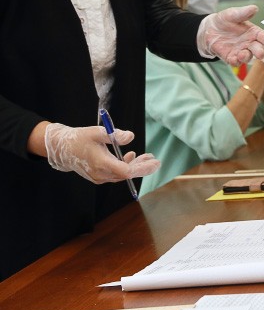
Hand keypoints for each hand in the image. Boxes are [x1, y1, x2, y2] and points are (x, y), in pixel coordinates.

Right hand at [45, 123, 160, 183]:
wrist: (61, 149)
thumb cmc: (79, 138)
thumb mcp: (96, 132)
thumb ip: (114, 134)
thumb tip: (131, 136)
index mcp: (101, 164)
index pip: (126, 171)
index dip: (142, 168)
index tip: (154, 163)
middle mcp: (101, 174)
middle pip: (127, 174)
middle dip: (142, 167)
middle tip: (155, 160)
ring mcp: (99, 177)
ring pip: (122, 174)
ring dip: (135, 166)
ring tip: (147, 157)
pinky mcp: (98, 177)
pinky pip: (116, 174)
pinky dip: (126, 167)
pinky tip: (131, 157)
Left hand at [198, 5, 263, 65]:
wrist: (210, 29)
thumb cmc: (224, 20)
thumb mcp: (232, 14)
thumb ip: (243, 13)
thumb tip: (254, 8)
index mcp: (254, 33)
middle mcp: (249, 43)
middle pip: (258, 49)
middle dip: (260, 52)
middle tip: (260, 54)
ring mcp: (241, 51)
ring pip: (247, 57)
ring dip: (246, 57)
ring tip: (242, 55)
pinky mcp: (231, 57)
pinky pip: (235, 62)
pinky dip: (235, 62)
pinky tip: (233, 58)